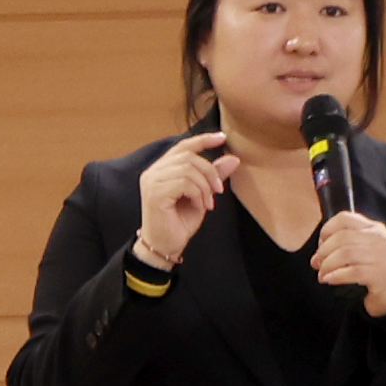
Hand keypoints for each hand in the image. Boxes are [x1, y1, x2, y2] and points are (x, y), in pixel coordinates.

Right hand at [135, 130, 233, 267]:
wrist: (165, 247)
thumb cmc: (179, 223)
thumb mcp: (201, 196)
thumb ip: (213, 176)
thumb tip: (233, 158)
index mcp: (161, 169)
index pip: (183, 146)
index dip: (203, 139)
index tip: (222, 137)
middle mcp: (153, 172)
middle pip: (189, 155)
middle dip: (210, 171)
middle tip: (218, 191)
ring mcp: (152, 181)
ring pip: (188, 168)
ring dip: (205, 186)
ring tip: (207, 203)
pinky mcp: (155, 193)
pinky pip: (184, 182)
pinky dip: (198, 194)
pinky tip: (199, 206)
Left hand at [313, 208, 385, 315]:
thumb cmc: (374, 271)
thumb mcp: (364, 249)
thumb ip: (346, 243)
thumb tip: (318, 251)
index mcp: (373, 228)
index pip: (345, 218)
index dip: (326, 230)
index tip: (320, 245)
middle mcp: (378, 238)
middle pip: (342, 237)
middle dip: (323, 251)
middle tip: (316, 263)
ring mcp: (381, 256)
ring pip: (345, 254)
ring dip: (327, 265)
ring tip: (322, 275)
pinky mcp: (379, 275)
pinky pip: (351, 272)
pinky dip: (335, 276)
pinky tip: (329, 280)